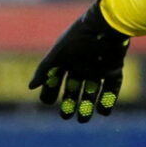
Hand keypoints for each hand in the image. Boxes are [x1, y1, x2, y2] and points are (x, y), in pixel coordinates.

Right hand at [28, 0, 130, 122]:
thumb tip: (30, 87)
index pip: (55, 79)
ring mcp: (99, 67)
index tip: (47, 102)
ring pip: (93, 90)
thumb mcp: (58, 53)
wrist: (107, 25)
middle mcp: (83, 64)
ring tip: (83, 120)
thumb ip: (45, 69)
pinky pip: (112, 87)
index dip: (50, 91)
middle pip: (74, 88)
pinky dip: (108, 100)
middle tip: (66, 116)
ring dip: (88, 105)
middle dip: (70, 103)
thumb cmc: (79, 38)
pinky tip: (103, 112)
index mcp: (67, 58)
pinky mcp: (115, 68)